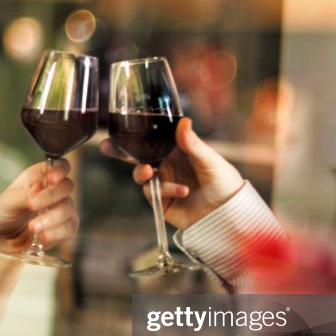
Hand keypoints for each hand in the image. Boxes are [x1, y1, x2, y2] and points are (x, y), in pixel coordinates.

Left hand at [0, 158, 76, 252]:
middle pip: (66, 186)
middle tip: (32, 206)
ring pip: (68, 209)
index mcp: (39, 177)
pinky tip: (42, 237)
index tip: (51, 179)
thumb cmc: (2, 216)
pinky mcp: (65, 228)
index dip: (60, 169)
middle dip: (50, 196)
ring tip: (32, 227)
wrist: (2, 242)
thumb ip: (24, 194)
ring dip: (50, 218)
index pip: (60, 166)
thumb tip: (40, 186)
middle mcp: (53, 191)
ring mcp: (61, 209)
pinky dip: (56, 233)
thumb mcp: (6, 203)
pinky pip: (69, 228)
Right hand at [101, 116, 242, 229]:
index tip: (120, 127)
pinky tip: (182, 190)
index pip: (151, 138)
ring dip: (141, 172)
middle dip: (121, 152)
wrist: (228, 214)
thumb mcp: (209, 159)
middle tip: (107, 146)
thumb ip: (192, 143)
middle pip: (137, 156)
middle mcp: (166, 165)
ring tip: (149, 172)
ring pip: (140, 175)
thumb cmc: (224, 181)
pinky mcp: (162, 202)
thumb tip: (183, 121)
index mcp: (177, 150)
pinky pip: (152, 194)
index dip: (135, 133)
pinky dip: (165, 190)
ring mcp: (162, 183)